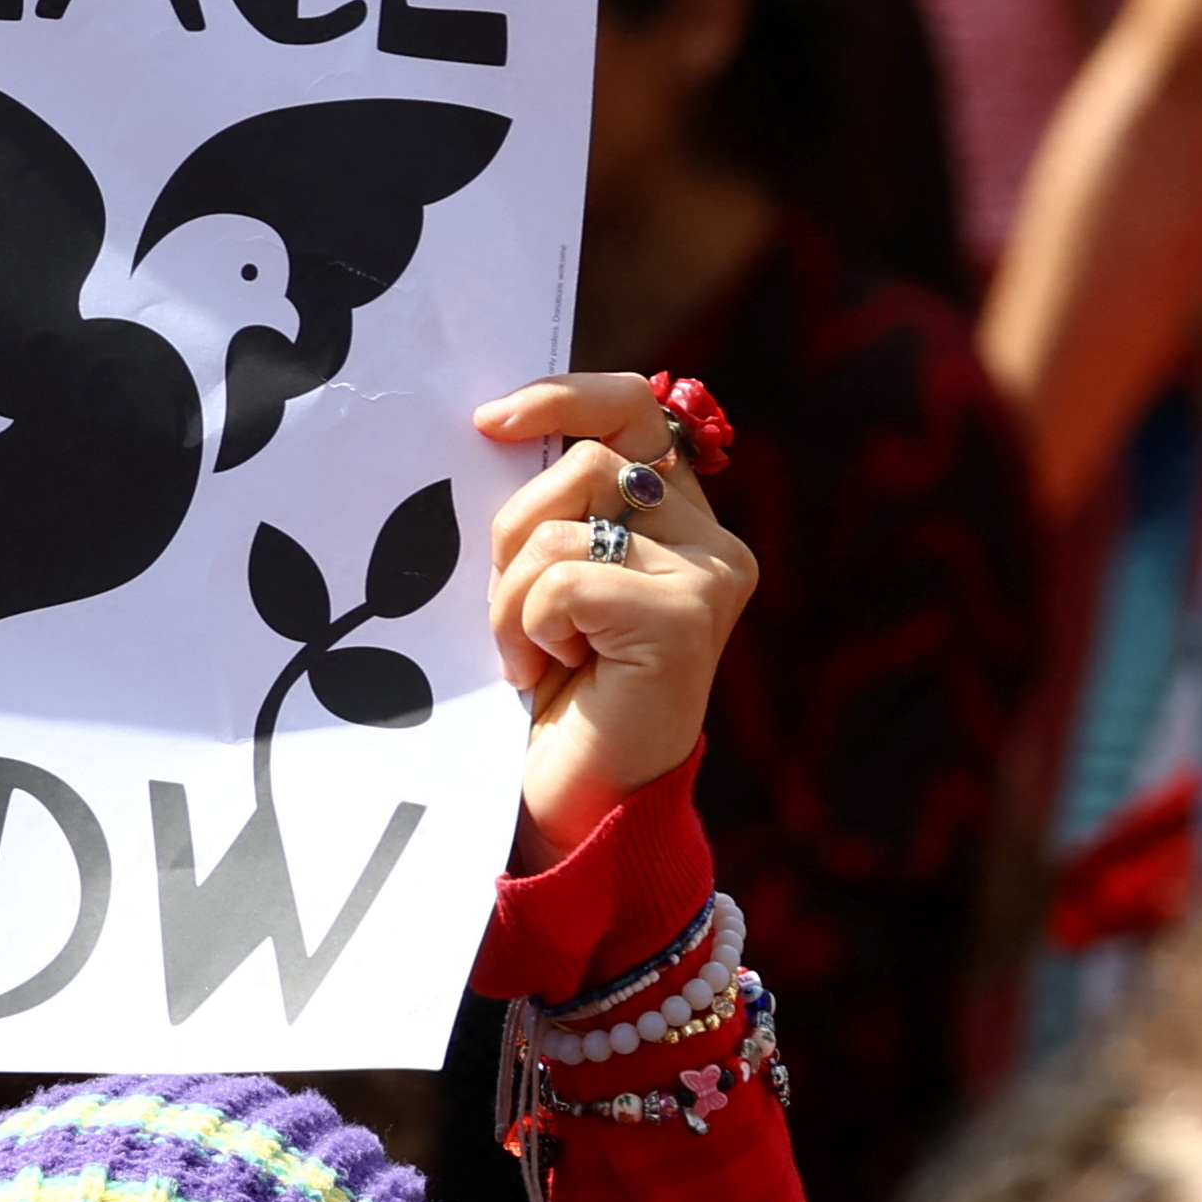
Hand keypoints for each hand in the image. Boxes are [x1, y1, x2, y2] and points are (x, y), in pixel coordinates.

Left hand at [471, 374, 755, 864]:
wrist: (577, 802)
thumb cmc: (552, 694)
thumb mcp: (546, 582)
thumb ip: (555, 510)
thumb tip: (498, 426)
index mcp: (678, 516)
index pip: (629, 409)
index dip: (560, 398)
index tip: (490, 423)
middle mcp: (711, 538)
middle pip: (586, 463)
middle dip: (514, 530)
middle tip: (508, 606)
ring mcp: (709, 576)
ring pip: (566, 526)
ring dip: (513, 596)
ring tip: (528, 654)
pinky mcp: (688, 618)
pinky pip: (567, 580)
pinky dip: (531, 628)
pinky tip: (548, 672)